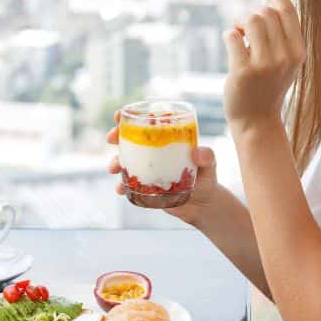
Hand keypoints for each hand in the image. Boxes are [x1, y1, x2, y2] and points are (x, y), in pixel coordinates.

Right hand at [106, 111, 222, 226]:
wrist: (203, 205)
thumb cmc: (207, 178)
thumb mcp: (210, 165)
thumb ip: (207, 156)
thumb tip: (197, 152)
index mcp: (167, 140)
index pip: (148, 123)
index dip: (132, 116)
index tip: (120, 115)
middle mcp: (154, 152)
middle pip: (130, 139)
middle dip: (116, 136)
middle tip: (111, 138)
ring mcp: (148, 169)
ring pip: (125, 161)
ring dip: (115, 162)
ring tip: (114, 169)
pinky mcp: (145, 187)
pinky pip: (129, 184)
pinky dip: (122, 186)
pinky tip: (120, 189)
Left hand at [225, 0, 304, 136]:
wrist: (257, 121)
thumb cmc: (268, 87)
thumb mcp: (285, 62)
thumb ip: (282, 36)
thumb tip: (268, 3)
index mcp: (298, 52)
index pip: (288, 12)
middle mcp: (285, 57)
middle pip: (266, 12)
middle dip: (252, 14)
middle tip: (246, 29)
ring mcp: (264, 64)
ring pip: (251, 20)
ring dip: (240, 22)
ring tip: (239, 36)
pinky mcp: (243, 71)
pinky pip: (232, 36)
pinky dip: (229, 35)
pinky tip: (232, 45)